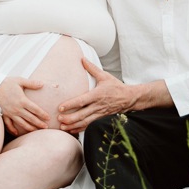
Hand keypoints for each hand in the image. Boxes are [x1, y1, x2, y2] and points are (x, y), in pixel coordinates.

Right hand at [0, 76, 50, 135]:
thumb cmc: (7, 82)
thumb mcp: (20, 80)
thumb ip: (32, 83)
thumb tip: (42, 84)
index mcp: (22, 100)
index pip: (35, 109)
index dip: (42, 114)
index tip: (48, 118)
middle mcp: (17, 108)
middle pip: (30, 118)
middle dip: (39, 123)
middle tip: (46, 127)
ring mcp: (11, 112)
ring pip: (21, 123)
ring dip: (29, 128)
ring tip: (35, 131)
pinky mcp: (5, 114)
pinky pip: (9, 124)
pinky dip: (12, 129)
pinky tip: (17, 133)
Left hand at [57, 60, 173, 132]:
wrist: (129, 98)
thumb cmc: (116, 86)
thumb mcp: (104, 76)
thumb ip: (92, 68)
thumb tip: (82, 58)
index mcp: (97, 95)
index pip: (82, 101)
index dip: (71, 105)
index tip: (61, 107)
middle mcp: (97, 106)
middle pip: (82, 114)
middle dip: (70, 118)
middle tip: (59, 119)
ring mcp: (99, 113)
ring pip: (85, 122)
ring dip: (74, 125)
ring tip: (63, 127)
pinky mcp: (100, 118)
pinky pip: (89, 125)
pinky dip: (80, 128)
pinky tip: (72, 130)